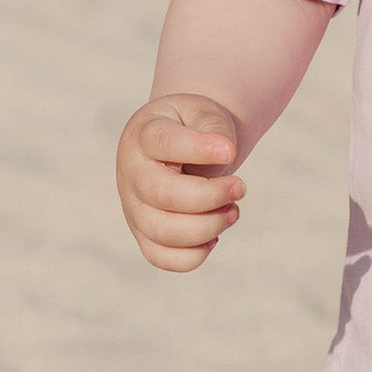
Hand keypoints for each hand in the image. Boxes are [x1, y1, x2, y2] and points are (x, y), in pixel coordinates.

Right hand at [116, 93, 246, 270]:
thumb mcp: (204, 113)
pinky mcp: (144, 234)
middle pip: (163, 194)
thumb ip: (214, 128)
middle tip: (240, 187)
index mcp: (144, 135)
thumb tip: (226, 154)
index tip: (230, 152)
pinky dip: (194, 254)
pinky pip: (162, 258)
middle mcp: (132, 173)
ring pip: (163, 231)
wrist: (180, 143)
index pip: (162, 142)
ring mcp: (134, 207)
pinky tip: (214, 236)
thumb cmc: (192, 127)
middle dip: (211, 196)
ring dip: (208, 227)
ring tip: (233, 211)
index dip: (198, 148)